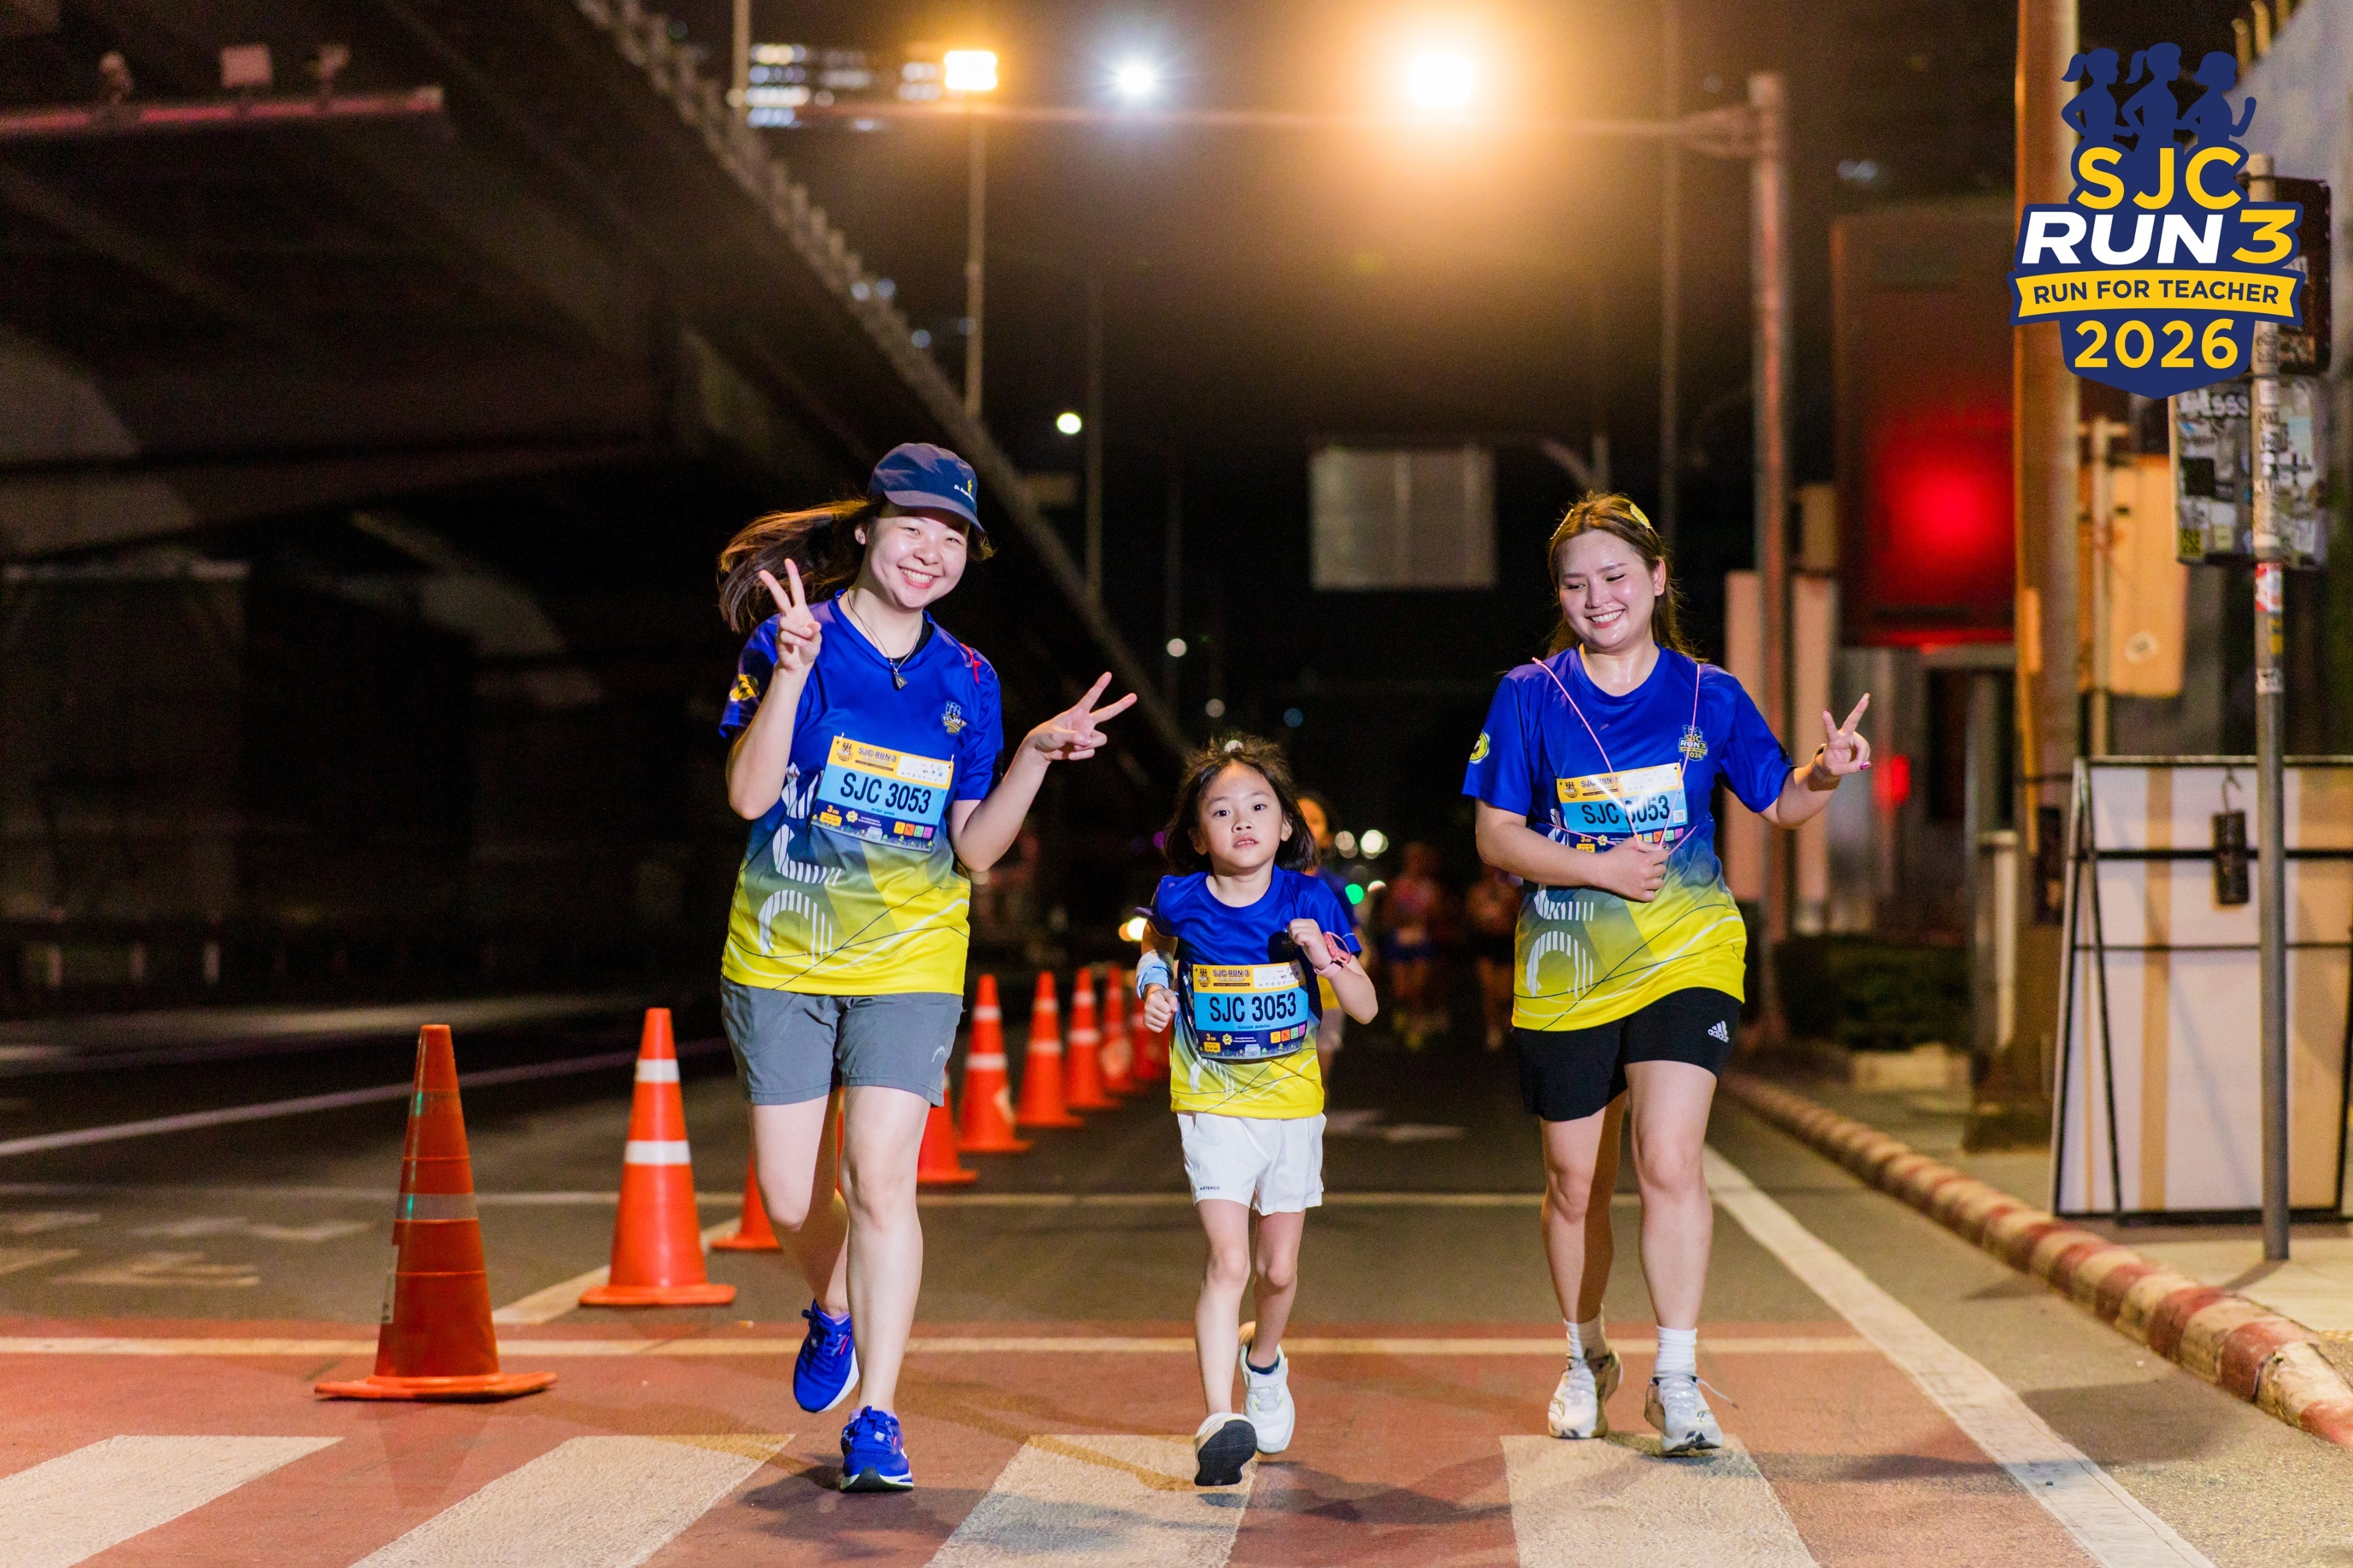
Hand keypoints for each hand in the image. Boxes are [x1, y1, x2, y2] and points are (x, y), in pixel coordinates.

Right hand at [757, 561, 821, 680]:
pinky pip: (787, 636)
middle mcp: (790, 615)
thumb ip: (815, 632)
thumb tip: (813, 626)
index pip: (796, 590)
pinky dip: (798, 642)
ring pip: (786, 622)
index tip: (788, 561)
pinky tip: (802, 647)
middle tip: (762, 572)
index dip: (793, 576)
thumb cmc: (809, 648)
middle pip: (780, 597)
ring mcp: (783, 626)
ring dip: (799, 631)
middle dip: (772, 584)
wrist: (800, 664)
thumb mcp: (817, 639)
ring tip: (807, 640)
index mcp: (801, 611)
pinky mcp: (779, 637)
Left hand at [1023, 671, 1137, 762]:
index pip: (1090, 698)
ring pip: (1100, 740)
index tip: (1108, 674)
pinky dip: (1081, 755)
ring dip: (1087, 746)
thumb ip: (1072, 736)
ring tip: (1072, 747)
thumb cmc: (1045, 737)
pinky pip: (1090, 752)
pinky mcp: (1086, 747)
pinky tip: (1070, 754)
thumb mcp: (1055, 735)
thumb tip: (1088, 741)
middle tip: (1134, 696)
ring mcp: (1087, 735)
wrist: (1040, 751)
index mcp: (1077, 713)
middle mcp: (1085, 722)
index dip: (1100, 686)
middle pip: (1107, 713)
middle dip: (1120, 705)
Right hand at [1140, 984, 1174, 1032]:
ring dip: (1165, 1021)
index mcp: (1153, 999)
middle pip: (1165, 1018)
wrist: (1151, 999)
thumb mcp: (1168, 993)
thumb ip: (1173, 999)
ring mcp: (1145, 1016)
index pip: (1167, 1009)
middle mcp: (1147, 1008)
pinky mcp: (1145, 1023)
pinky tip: (1158, 1019)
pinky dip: (1161, 1026)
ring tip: (1161, 1014)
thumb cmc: (1162, 997)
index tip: (1166, 1004)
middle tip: (1164, 1010)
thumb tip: (1175, 1010)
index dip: (1169, 1008)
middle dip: (1167, 1015)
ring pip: (1162, 1025)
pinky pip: (1159, 1030)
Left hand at [1287, 918, 1335, 970]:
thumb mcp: (1304, 934)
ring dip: (1296, 939)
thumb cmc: (1312, 947)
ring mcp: (1313, 930)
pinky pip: (1298, 936)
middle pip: (1292, 924)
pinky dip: (1298, 942)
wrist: (1322, 957)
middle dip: (1292, 934)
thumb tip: (1287, 927)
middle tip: (1300, 940)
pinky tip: (1305, 944)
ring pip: (1294, 930)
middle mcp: (1311, 923)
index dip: (1291, 930)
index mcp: (1310, 921)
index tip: (1299, 937)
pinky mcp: (1313, 937)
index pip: (1293, 921)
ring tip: (1304, 943)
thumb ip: (1298, 929)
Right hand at [1586, 834, 1671, 902]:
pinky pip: (1652, 896)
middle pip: (1663, 870)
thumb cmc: (1615, 855)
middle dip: (1656, 866)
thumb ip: (1646, 844)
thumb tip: (1659, 849)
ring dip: (1654, 879)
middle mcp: (1647, 873)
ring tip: (1646, 877)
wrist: (1601, 870)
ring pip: (1660, 883)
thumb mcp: (1630, 843)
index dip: (1659, 854)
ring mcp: (1643, 885)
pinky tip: (1644, 887)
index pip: (1664, 856)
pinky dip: (1650, 892)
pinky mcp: (1638, 895)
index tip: (1652, 856)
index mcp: (1646, 859)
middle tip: (1647, 866)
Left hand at [1810, 694, 1872, 786]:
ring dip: (1862, 757)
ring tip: (1857, 765)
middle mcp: (1843, 735)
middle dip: (1860, 709)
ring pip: (1863, 746)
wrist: (1832, 765)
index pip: (1830, 731)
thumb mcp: (1835, 771)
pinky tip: (1860, 762)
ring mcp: (1852, 737)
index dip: (1828, 722)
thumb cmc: (1830, 766)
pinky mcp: (1859, 742)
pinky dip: (1864, 758)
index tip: (1824, 712)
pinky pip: (1866, 751)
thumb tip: (1865, 764)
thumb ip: (1850, 768)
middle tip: (1866, 696)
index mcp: (1833, 741)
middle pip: (1852, 721)